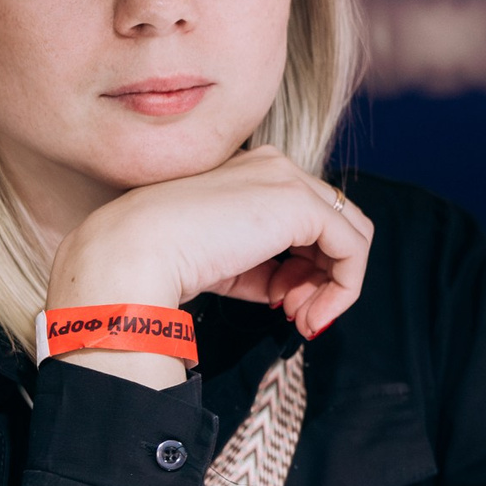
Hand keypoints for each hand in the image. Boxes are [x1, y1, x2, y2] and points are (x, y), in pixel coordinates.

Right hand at [48, 147, 371, 385]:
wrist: (133, 252)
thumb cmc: (161, 261)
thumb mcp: (221, 262)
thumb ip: (259, 269)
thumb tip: (288, 292)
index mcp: (248, 171)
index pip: (302, 217)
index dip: (302, 266)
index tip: (281, 303)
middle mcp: (272, 165)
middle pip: (333, 223)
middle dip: (323, 277)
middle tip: (297, 316)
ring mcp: (287, 179)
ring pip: (350, 234)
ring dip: (335, 286)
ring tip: (302, 319)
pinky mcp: (300, 204)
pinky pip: (352, 248)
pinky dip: (343, 288)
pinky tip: (308, 314)